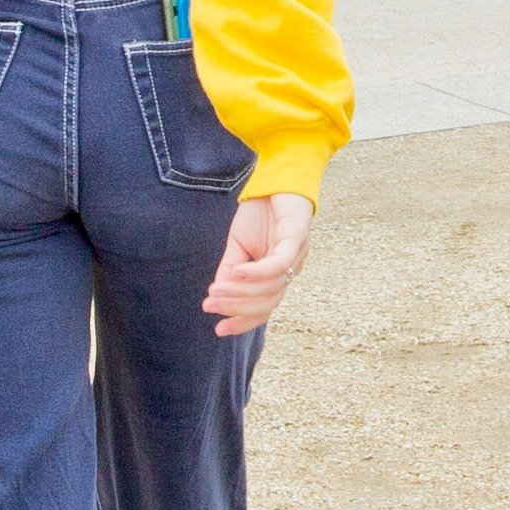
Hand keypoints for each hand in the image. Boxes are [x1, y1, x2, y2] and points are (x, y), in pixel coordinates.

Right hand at [204, 193, 313, 336]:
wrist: (275, 177)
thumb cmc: (260, 212)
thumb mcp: (238, 245)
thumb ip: (230, 270)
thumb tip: (215, 295)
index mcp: (278, 274)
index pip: (265, 308)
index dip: (244, 322)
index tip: (218, 331)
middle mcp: (291, 269)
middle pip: (268, 303)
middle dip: (237, 307)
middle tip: (210, 306)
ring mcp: (297, 254)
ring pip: (272, 287)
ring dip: (241, 291)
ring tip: (216, 290)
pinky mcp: (298, 236)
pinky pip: (278, 262)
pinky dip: (256, 271)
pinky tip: (236, 271)